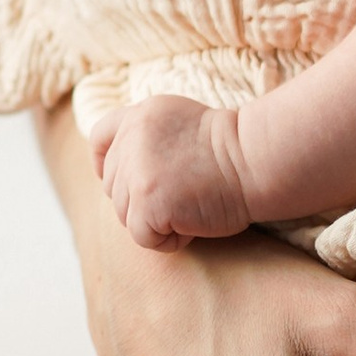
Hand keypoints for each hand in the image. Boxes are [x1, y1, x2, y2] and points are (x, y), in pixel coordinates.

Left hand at [95, 95, 249, 247]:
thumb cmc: (232, 151)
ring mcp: (136, 170)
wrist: (256, 160)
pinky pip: (142, 236)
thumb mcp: (180, 123)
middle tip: (183, 197)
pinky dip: (168, 240)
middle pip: (113, 186)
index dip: (106, 165)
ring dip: (156, 221)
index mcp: (140, 115)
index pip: (99, 138)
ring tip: (191, 206)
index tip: (129, 181)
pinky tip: (193, 223)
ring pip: (125, 214)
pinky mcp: (146, 201)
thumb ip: (148, 138)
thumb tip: (128, 174)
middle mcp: (131, 138)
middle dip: (142, 200)